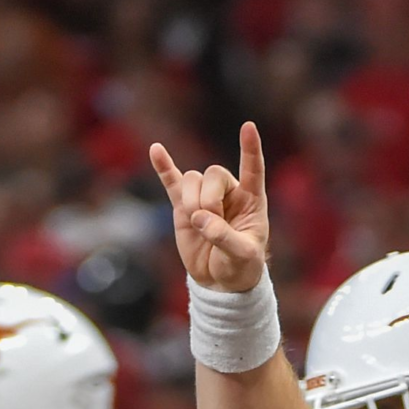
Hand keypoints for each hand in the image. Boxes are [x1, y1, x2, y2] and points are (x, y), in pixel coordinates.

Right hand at [150, 121, 268, 291]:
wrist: (220, 282)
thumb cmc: (241, 267)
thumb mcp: (242, 256)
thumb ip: (224, 237)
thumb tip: (199, 218)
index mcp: (252, 201)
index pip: (253, 169)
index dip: (250, 149)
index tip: (249, 127)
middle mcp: (229, 193)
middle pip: (213, 173)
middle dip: (208, 198)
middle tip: (209, 222)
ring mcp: (205, 197)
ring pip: (192, 180)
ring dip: (192, 200)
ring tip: (198, 224)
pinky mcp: (184, 206)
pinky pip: (172, 181)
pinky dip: (163, 166)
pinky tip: (155, 150)